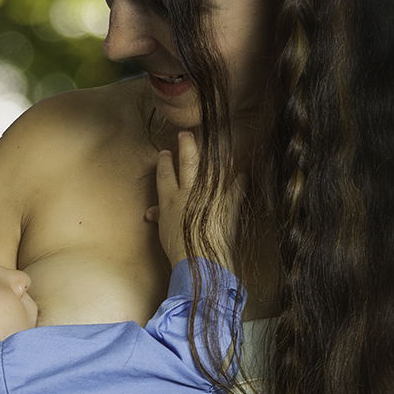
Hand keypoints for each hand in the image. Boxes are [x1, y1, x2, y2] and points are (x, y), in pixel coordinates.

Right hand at [146, 132, 243, 270]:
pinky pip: (236, 187)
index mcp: (170, 199)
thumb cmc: (178, 249)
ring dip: (214, 156)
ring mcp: (210, 195)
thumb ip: (159, 217)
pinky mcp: (228, 204)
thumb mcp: (163, 231)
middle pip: (187, 162)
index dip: (165, 162)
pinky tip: (242, 174)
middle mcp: (188, 192)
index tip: (166, 152)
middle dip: (186, 145)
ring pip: (212, 168)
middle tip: (186, 133)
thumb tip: (151, 213)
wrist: (199, 259)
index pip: (165, 174)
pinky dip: (240, 181)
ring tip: (216, 145)